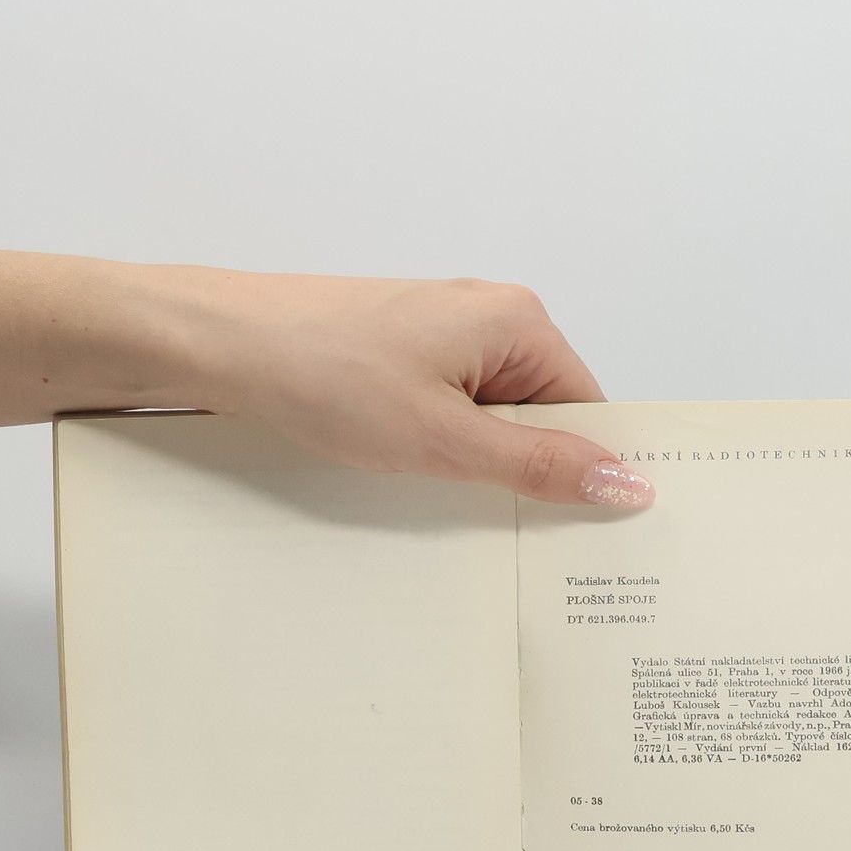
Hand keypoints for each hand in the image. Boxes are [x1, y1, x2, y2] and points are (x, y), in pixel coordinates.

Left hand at [172, 268, 654, 508]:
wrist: (221, 344)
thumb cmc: (325, 375)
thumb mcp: (443, 439)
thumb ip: (538, 465)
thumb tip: (629, 483)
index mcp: (518, 321)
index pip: (588, 410)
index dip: (584, 472)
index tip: (578, 534)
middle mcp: (488, 316)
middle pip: (542, 414)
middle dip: (524, 471)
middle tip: (501, 528)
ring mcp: (440, 332)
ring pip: (489, 416)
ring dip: (474, 462)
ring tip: (442, 494)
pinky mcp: (398, 351)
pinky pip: (447, 409)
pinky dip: (437, 445)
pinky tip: (407, 471)